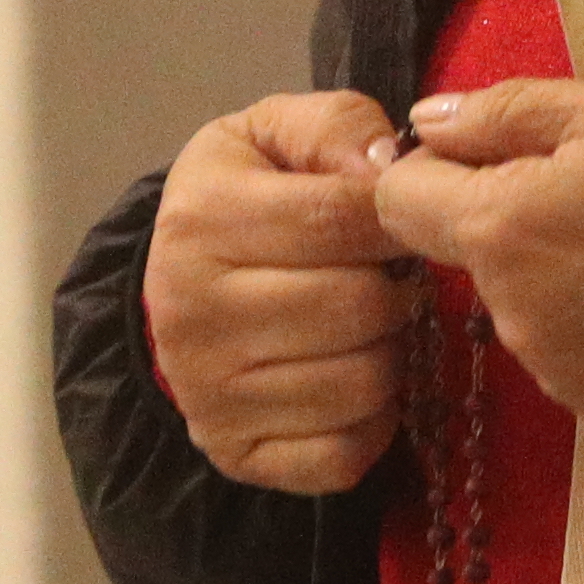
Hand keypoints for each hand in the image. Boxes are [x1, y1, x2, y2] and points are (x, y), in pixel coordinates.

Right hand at [142, 92, 415, 492]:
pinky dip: (372, 421)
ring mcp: (210, 395)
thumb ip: (337, 128)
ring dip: (387, 351)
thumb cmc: (248, 196)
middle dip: (393, 287)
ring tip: (365, 323)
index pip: (341, 217)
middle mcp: (192, 313)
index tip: (403, 216)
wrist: (180, 284)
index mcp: (200, 219)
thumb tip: (388, 168)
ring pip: (364, 383)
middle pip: (358, 306)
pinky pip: (345, 454)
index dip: (397, 215)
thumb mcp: (276, 133)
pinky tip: (351, 378)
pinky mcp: (236, 454)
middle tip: (384, 275)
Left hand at [374, 82, 583, 446]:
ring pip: (531, 315)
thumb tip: (423, 125)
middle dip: (521, 223)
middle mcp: (516, 321)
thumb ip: (506, 113)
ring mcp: (567, 383)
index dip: (438, 168)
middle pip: (475, 260)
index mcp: (504, 231)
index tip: (501, 154)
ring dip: (568, 282)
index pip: (397, 202)